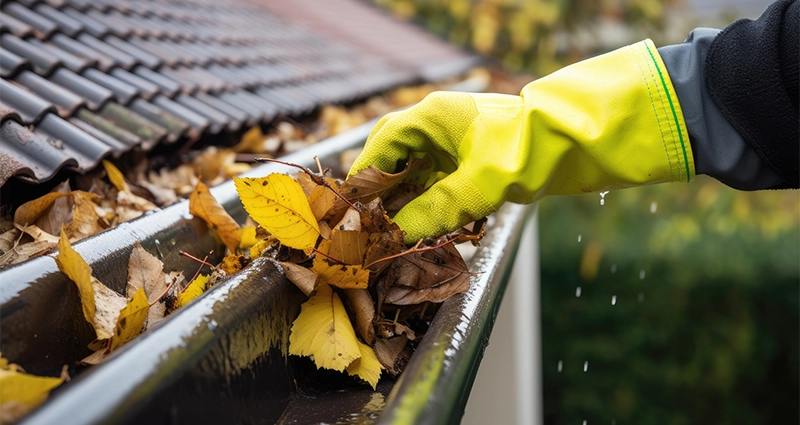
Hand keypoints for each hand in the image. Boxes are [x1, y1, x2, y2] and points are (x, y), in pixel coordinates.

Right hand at [349, 39, 694, 243]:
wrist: (575, 142)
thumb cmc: (528, 150)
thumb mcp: (478, 186)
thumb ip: (435, 211)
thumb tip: (397, 235)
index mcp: (430, 118)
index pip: (379, 147)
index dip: (362, 181)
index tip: (351, 212)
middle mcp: (435, 126)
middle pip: (391, 159)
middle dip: (379, 194)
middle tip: (369, 227)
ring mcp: (451, 141)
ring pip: (411, 172)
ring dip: (402, 202)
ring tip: (392, 233)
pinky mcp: (467, 158)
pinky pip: (433, 181)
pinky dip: (425, 203)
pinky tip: (422, 226)